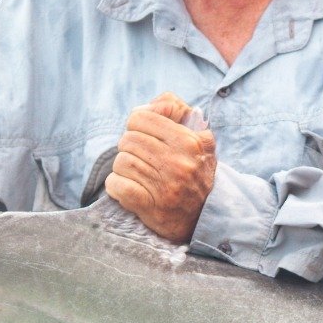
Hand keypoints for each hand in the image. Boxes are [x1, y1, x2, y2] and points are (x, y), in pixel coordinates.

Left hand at [105, 92, 215, 242]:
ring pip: (121, 162)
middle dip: (129, 148)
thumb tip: (146, 106)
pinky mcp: (151, 207)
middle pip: (128, 140)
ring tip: (137, 173)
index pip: (140, 118)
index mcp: (188, 141)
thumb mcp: (199, 137)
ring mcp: (164, 186)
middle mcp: (177, 162)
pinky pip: (117, 186)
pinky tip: (127, 187)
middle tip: (140, 157)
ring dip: (124, 168)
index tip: (144, 136)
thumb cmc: (197, 171)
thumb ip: (177, 111)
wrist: (206, 215)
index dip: (136, 125)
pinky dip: (116, 185)